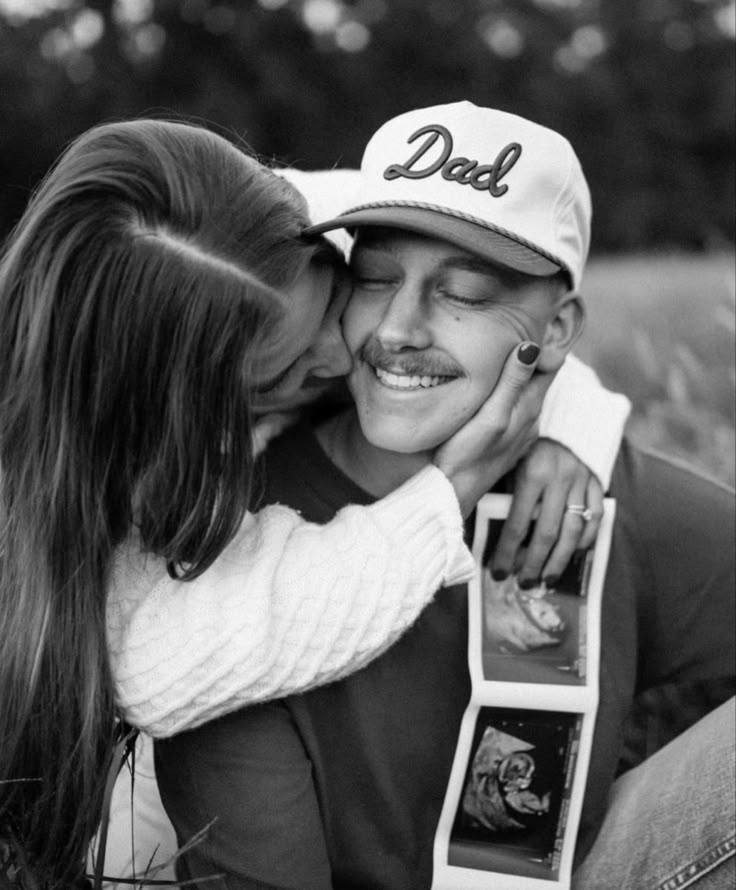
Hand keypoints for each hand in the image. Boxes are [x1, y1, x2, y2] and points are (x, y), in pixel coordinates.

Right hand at [434, 342, 552, 517]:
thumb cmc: (467, 454)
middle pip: (539, 378)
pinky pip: (514, 411)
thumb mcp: (491, 414)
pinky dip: (508, 397)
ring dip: (517, 377)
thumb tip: (531, 346)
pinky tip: (491, 396)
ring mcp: (520, 432)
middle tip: (514, 332)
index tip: (531, 325)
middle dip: (531, 357)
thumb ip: (512, 382)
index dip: (545, 344)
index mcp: (529, 406)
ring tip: (501, 358)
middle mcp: (531, 418)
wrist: (453, 493)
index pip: (551, 365)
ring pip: (525, 395)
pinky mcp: (507, 443)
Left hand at [490, 438, 603, 584]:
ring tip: (546, 578)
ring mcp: (582, 482)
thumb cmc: (529, 441)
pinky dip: (586, 540)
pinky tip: (573, 554)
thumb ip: (505, 490)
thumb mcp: (511, 459)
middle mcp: (559, 480)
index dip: (507, 552)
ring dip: (559, 560)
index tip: (497, 572)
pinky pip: (596, 517)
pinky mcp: (598, 483)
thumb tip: (490, 531)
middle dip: (533, 563)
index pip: (518, 524)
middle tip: (523, 583)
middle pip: (547, 534)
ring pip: (573, 531)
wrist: (567, 413)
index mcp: (532, 473)